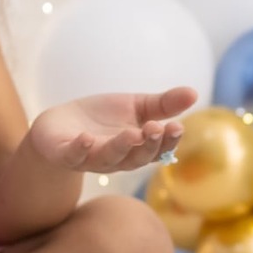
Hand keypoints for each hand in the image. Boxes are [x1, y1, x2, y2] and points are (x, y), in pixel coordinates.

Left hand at [29, 85, 196, 173]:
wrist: (57, 126)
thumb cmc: (100, 119)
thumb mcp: (134, 107)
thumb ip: (163, 104)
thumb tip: (195, 93)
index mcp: (136, 148)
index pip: (157, 149)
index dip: (168, 141)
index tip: (177, 126)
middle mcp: (117, 158)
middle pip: (137, 157)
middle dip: (149, 144)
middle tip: (157, 127)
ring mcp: (91, 159)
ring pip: (110, 158)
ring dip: (121, 146)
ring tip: (132, 133)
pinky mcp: (66, 155)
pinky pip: (74, 156)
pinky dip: (79, 149)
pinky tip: (85, 139)